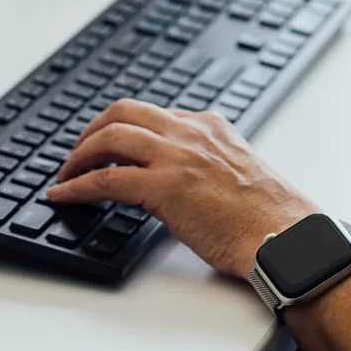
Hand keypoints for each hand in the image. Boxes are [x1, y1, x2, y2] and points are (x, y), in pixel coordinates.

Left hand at [45, 100, 316, 277]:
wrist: (286, 238)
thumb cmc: (270, 218)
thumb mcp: (236, 171)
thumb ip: (205, 163)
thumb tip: (173, 179)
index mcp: (210, 126)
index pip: (153, 113)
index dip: (122, 128)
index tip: (106, 143)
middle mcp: (191, 132)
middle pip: (124, 112)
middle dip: (92, 130)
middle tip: (76, 153)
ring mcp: (178, 155)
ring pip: (110, 136)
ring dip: (78, 155)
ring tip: (65, 174)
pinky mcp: (166, 187)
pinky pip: (106, 179)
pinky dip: (77, 186)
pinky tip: (64, 196)